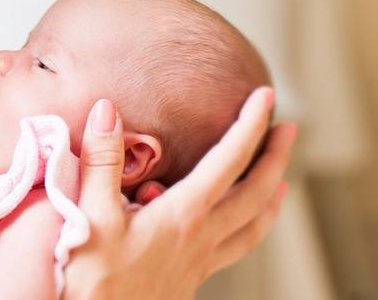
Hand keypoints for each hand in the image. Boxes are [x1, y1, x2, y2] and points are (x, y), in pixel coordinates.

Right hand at [63, 88, 295, 298]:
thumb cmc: (89, 276)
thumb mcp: (89, 213)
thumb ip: (102, 160)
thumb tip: (107, 109)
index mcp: (183, 217)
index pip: (228, 162)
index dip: (249, 126)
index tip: (263, 97)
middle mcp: (200, 239)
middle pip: (256, 195)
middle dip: (275, 158)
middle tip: (288, 129)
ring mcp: (198, 263)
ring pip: (252, 229)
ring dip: (272, 200)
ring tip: (281, 184)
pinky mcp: (187, 280)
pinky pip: (233, 251)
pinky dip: (248, 232)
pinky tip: (232, 230)